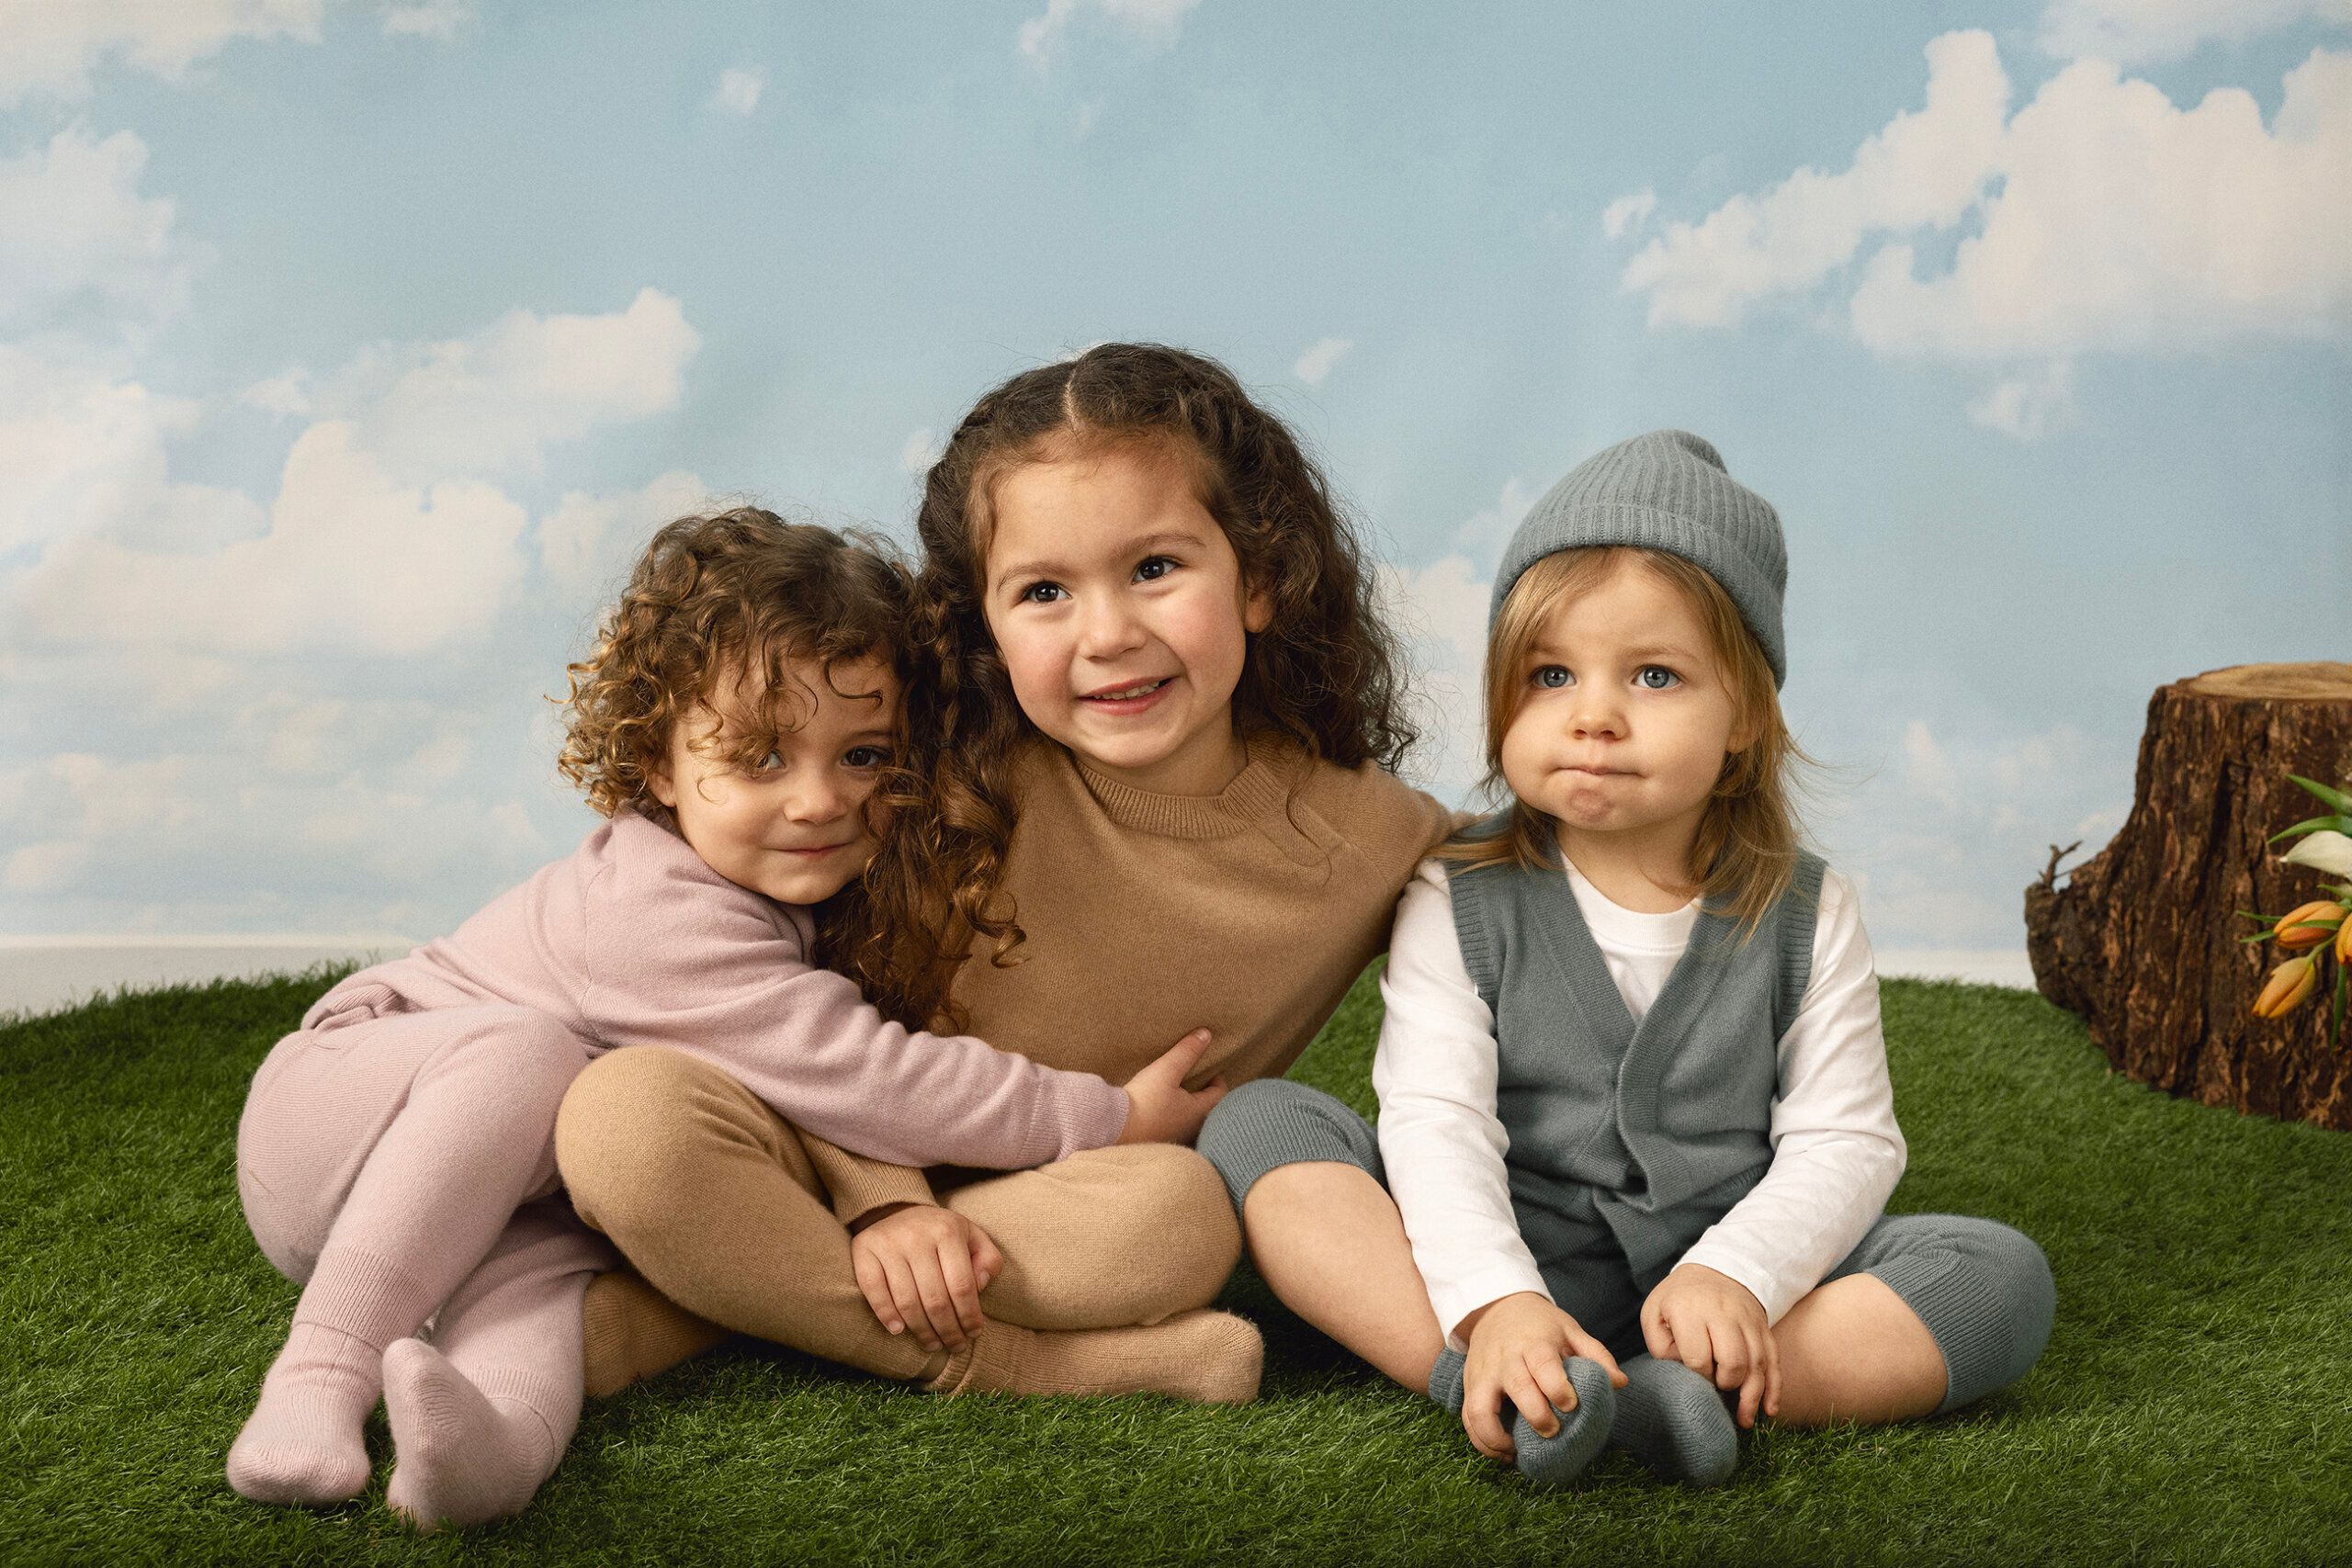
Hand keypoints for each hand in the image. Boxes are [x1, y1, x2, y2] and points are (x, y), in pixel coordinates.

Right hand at [847, 1203, 1002, 1352]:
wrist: (897, 1209)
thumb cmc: (941, 1233)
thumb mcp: (973, 1236)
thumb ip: (988, 1260)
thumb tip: (980, 1285)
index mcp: (947, 1231)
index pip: (962, 1285)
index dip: (969, 1316)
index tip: (974, 1334)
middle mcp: (917, 1236)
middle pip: (935, 1299)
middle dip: (948, 1330)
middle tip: (955, 1346)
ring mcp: (888, 1243)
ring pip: (907, 1301)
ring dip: (921, 1331)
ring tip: (932, 1344)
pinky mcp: (864, 1250)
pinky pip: (873, 1291)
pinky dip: (886, 1315)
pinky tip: (899, 1330)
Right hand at [1115, 1029, 1226, 1144]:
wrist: (1114, 1128)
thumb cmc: (1144, 1100)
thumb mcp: (1167, 1070)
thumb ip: (1187, 1052)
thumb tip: (1206, 1034)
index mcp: (1199, 1112)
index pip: (1220, 1094)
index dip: (1217, 1078)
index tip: (1209, 1067)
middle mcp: (1191, 1128)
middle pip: (1207, 1107)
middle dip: (1204, 1092)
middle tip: (1196, 1077)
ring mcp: (1175, 1136)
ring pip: (1190, 1118)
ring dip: (1187, 1104)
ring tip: (1177, 1089)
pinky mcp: (1158, 1140)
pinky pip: (1173, 1125)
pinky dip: (1172, 1114)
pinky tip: (1159, 1106)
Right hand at [1456, 1291, 1626, 1462]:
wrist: (1497, 1308)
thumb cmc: (1540, 1324)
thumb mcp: (1570, 1330)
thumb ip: (1596, 1355)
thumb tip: (1620, 1384)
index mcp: (1534, 1342)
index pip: (1543, 1364)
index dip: (1557, 1388)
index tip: (1571, 1406)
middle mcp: (1505, 1359)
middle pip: (1516, 1387)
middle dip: (1536, 1415)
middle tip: (1553, 1432)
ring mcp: (1483, 1374)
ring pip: (1480, 1409)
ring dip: (1497, 1437)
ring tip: (1518, 1451)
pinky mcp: (1470, 1386)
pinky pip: (1468, 1419)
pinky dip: (1481, 1441)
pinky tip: (1504, 1452)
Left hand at [1641, 1262, 1777, 1427]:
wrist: (1714, 1271)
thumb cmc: (1677, 1300)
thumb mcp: (1654, 1314)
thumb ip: (1661, 1348)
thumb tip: (1686, 1376)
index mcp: (1689, 1309)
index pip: (1698, 1357)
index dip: (1698, 1377)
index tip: (1694, 1380)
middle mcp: (1723, 1313)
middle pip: (1734, 1361)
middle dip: (1726, 1385)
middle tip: (1716, 1389)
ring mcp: (1748, 1320)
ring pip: (1758, 1365)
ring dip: (1752, 1397)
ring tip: (1743, 1420)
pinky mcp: (1764, 1329)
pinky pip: (1774, 1361)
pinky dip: (1774, 1389)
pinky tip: (1769, 1411)